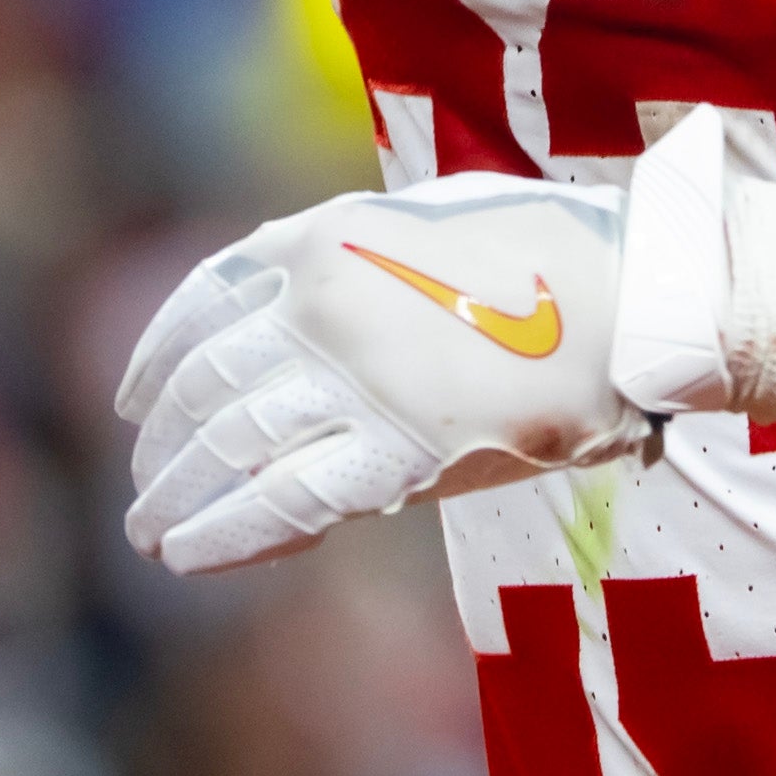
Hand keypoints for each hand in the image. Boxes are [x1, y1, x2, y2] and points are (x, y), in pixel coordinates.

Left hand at [119, 171, 654, 574]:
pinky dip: (226, 534)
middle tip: (143, 485)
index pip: (206, 298)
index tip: (133, 400)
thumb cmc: (556, 253)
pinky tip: (187, 557)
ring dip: (177, 493)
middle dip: (163, 443)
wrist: (641, 298)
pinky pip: (285, 501)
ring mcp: (357, 378)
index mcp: (327, 237)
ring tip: (151, 531)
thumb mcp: (430, 218)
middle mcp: (323, 303)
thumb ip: (356, 257)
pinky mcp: (401, 452)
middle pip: (207, 381)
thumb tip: (306, 301)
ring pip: (230, 445)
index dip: (156, 356)